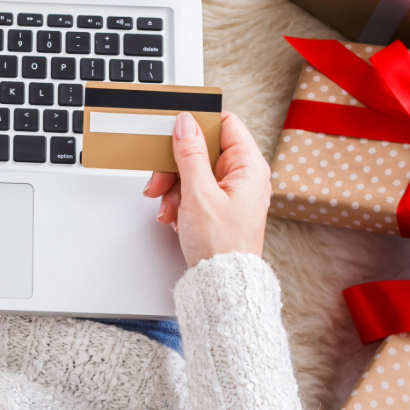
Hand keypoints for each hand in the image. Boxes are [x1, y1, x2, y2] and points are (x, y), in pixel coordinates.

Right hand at [140, 112, 270, 267]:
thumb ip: (190, 154)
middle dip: (176, 166)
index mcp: (249, 167)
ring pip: (194, 171)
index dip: (199, 125)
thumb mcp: (199, 193)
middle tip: (160, 181)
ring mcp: (232, 193)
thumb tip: (186, 124)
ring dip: (174, 187)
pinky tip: (173, 216)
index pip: (225, 125)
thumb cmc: (222, 246)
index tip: (175, 133)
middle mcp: (244, 177)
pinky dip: (179, 201)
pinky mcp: (219, 208)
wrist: (222, 285)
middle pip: (203, 150)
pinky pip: (195, 191)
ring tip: (166, 207)